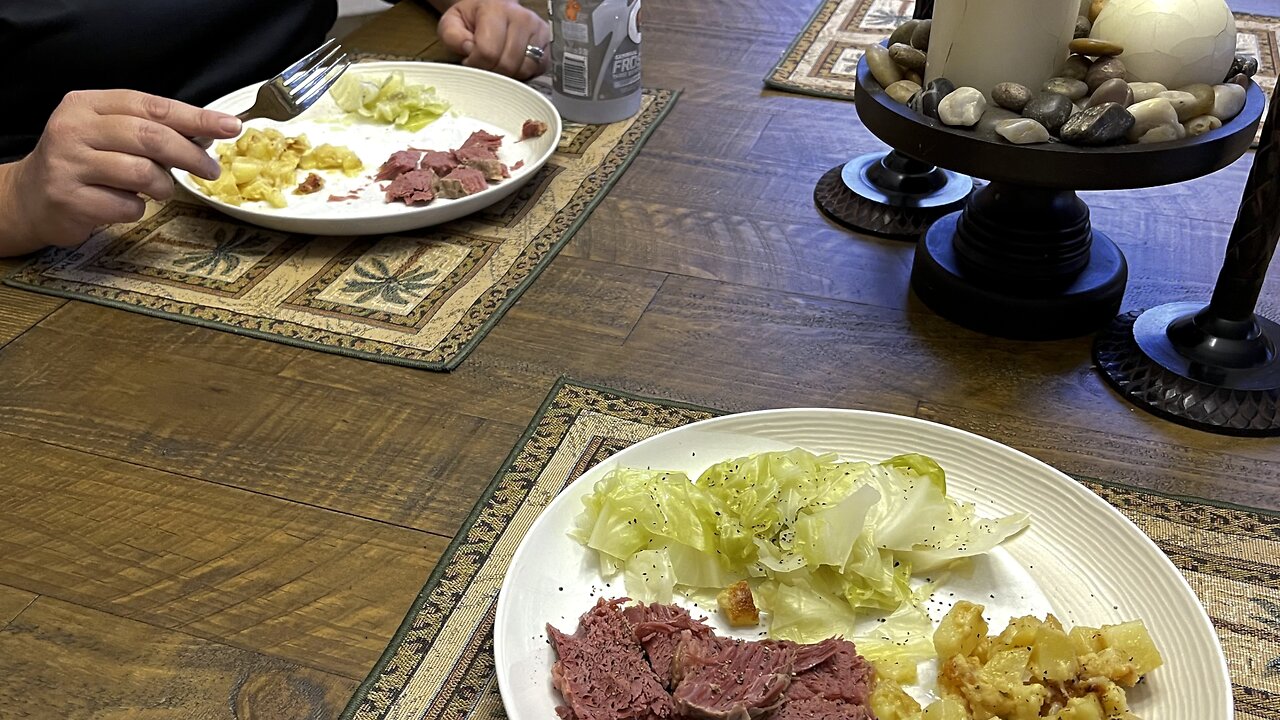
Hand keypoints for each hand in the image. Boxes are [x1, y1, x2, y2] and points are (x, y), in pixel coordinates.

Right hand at [0, 90, 241, 255]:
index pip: (151, 105)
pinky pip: (126, 206)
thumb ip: (151, 129)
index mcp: (87, 105)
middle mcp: (74, 129)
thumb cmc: (83, 164)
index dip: (195, 117)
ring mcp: (68, 164)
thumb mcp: (110, 134)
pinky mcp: (70, 199)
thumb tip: (208, 132)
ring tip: (158, 190)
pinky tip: (123, 204)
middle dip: (190, 154)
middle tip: (211, 170)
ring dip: (162, 186)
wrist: (30, 198)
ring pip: (142, 172)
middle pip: (150, 136)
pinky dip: (136, 209)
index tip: (230, 126)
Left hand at [438, 0, 550, 79]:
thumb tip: (469, 50)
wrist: (493, 9)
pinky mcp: (547, 44)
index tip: (470, 60)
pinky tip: (512, 64)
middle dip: (492, 71)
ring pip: (523, 70)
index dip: (476, 64)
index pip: (488, 52)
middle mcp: (522, 18)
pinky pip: (536, 70)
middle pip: (507, 64)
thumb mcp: (452, 23)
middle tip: (484, 65)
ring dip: (508, 75)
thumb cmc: (473, 19)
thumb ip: (453, 37)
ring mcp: (538, 31)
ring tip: (497, 64)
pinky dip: (523, 74)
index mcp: (496, 10)